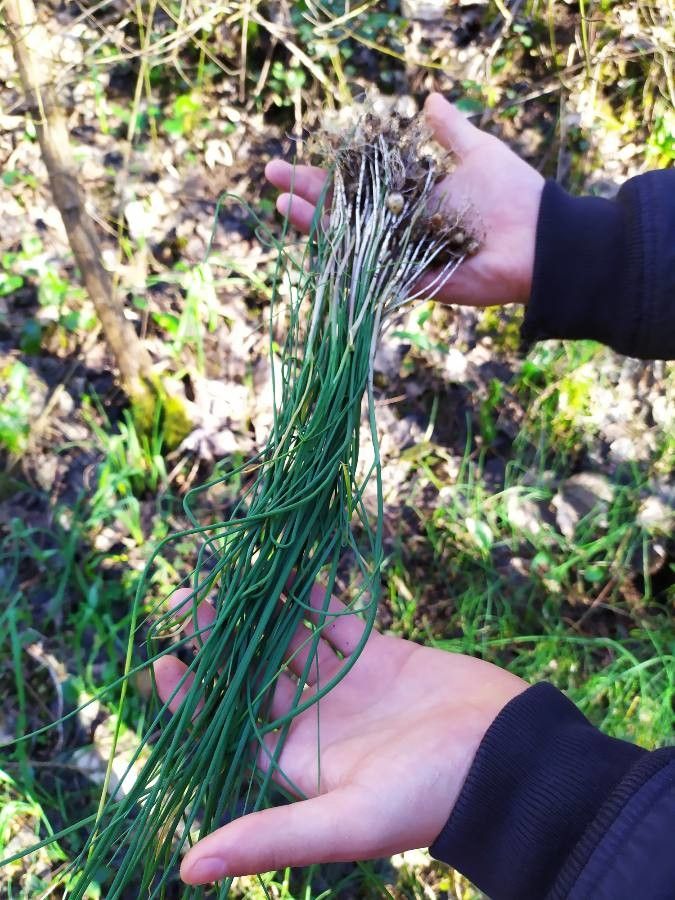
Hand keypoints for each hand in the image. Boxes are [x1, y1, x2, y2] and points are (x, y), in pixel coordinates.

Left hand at [155, 586, 525, 883]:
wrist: (506, 758)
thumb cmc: (427, 797)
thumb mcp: (345, 824)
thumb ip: (269, 839)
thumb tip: (187, 869)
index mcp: (296, 761)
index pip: (227, 727)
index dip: (193, 699)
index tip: (166, 662)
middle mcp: (313, 721)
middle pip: (250, 677)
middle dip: (217, 643)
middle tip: (184, 605)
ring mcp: (345, 683)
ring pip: (287, 640)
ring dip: (256, 613)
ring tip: (222, 580)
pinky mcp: (377, 652)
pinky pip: (334, 618)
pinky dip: (309, 596)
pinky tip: (283, 569)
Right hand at [265, 93, 544, 306]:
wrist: (540, 240)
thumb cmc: (513, 194)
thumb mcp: (478, 151)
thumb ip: (450, 131)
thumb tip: (429, 100)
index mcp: (409, 198)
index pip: (357, 185)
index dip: (325, 174)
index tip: (289, 162)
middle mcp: (400, 228)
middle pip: (345, 213)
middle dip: (309, 197)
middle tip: (272, 180)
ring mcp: (404, 257)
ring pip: (352, 244)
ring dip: (317, 226)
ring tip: (283, 207)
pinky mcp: (415, 282)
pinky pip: (376, 277)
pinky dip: (350, 267)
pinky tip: (319, 251)